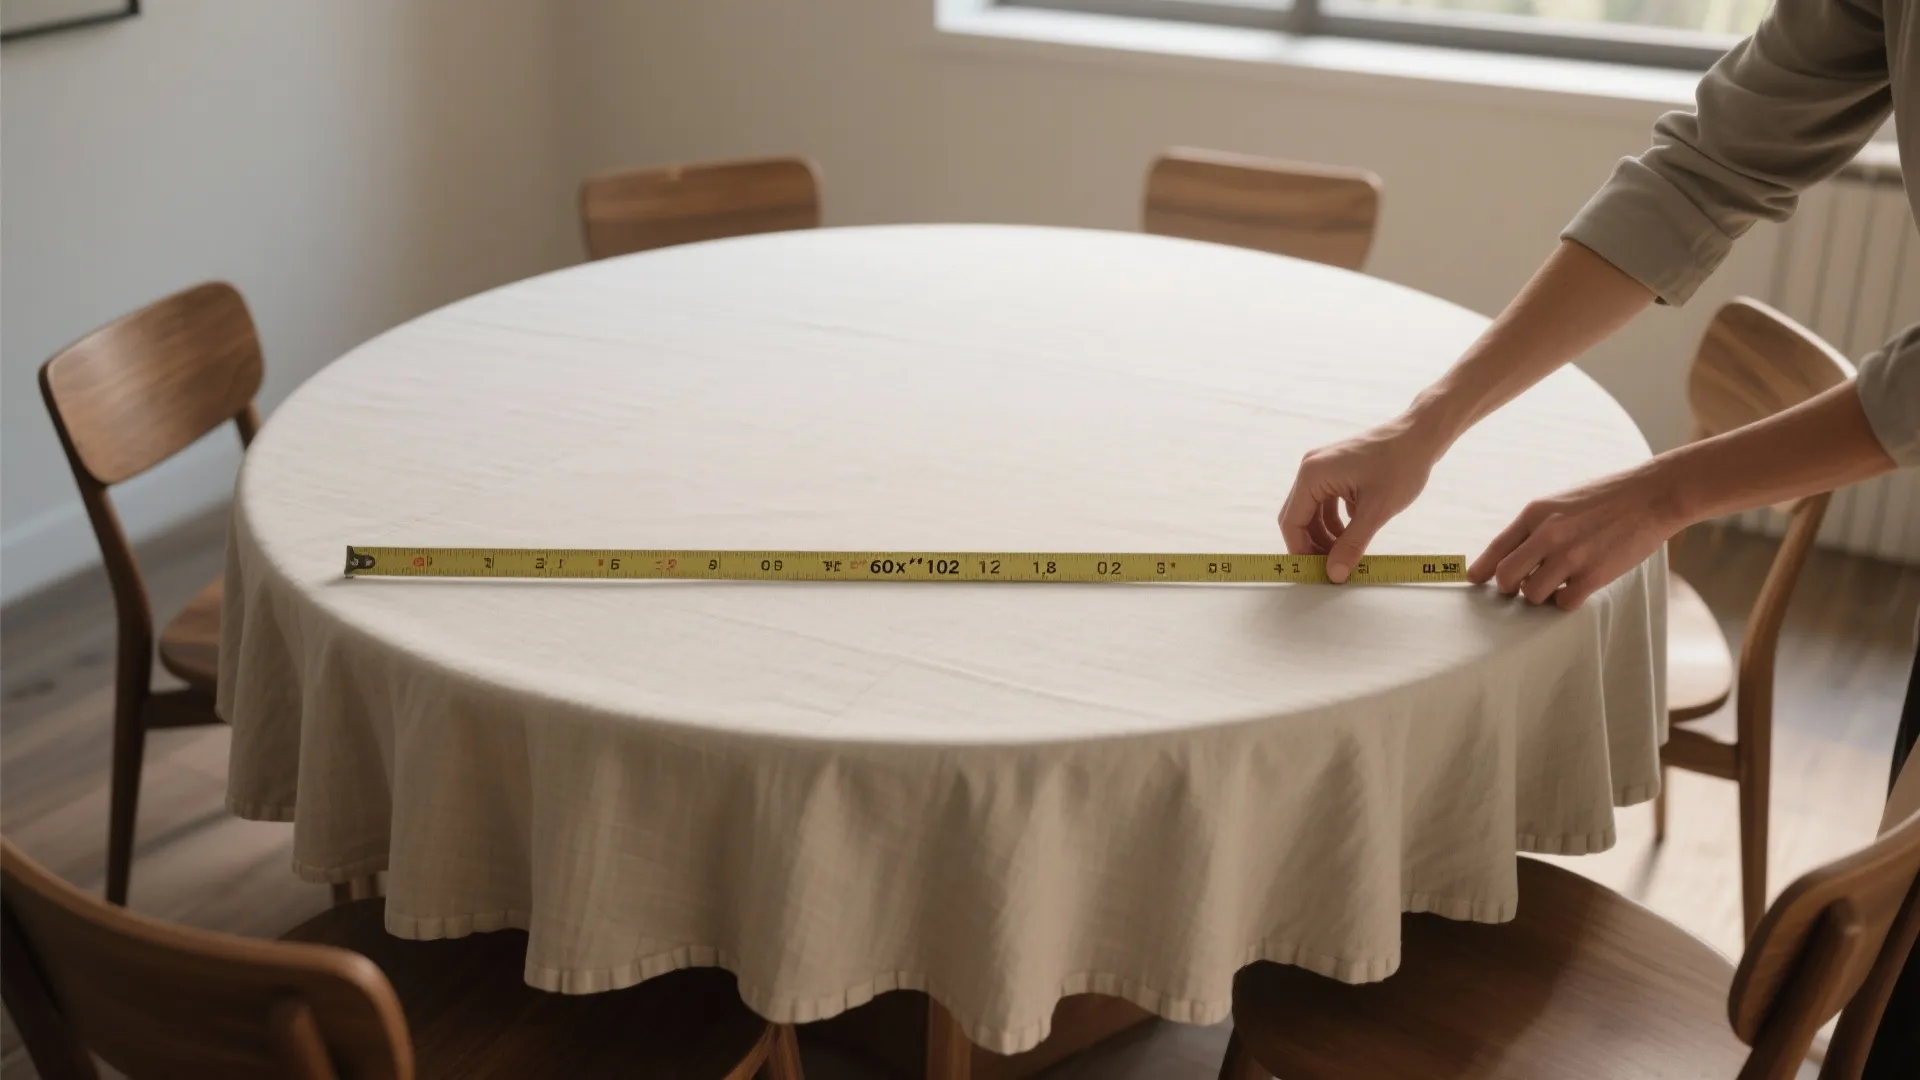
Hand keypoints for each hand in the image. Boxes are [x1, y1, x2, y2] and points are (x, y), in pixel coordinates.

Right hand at [1279, 418, 1443, 582]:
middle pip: (1299, 517)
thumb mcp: (1376, 511)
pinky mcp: (1336, 470)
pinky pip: (1326, 503)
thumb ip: (1352, 545)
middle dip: (1313, 545)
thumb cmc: (1401, 465)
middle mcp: (1311, 469)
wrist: (1421, 435)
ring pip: (1313, 512)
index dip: (1301, 551)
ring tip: (1347, 553)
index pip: (1292, 522)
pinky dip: (1336, 522)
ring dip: (1326, 535)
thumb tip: (1335, 574)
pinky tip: (1355, 532)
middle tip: (1332, 568)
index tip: (1317, 573)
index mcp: (1312, 475)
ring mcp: (1323, 468)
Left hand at [1468, 462, 1683, 609]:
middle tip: (1522, 586)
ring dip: (1540, 596)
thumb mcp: (1560, 503)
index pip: (1495, 549)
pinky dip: (1565, 601)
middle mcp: (1547, 535)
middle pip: (1506, 578)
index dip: (1481, 570)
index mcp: (1535, 513)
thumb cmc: (1606, 498)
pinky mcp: (1594, 575)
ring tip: (1554, 585)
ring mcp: (1570, 556)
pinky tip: (1574, 589)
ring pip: (1532, 595)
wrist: (1652, 495)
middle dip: (1510, 587)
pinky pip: (1563, 603)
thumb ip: (1535, 527)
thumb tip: (1510, 555)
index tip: (1474, 580)